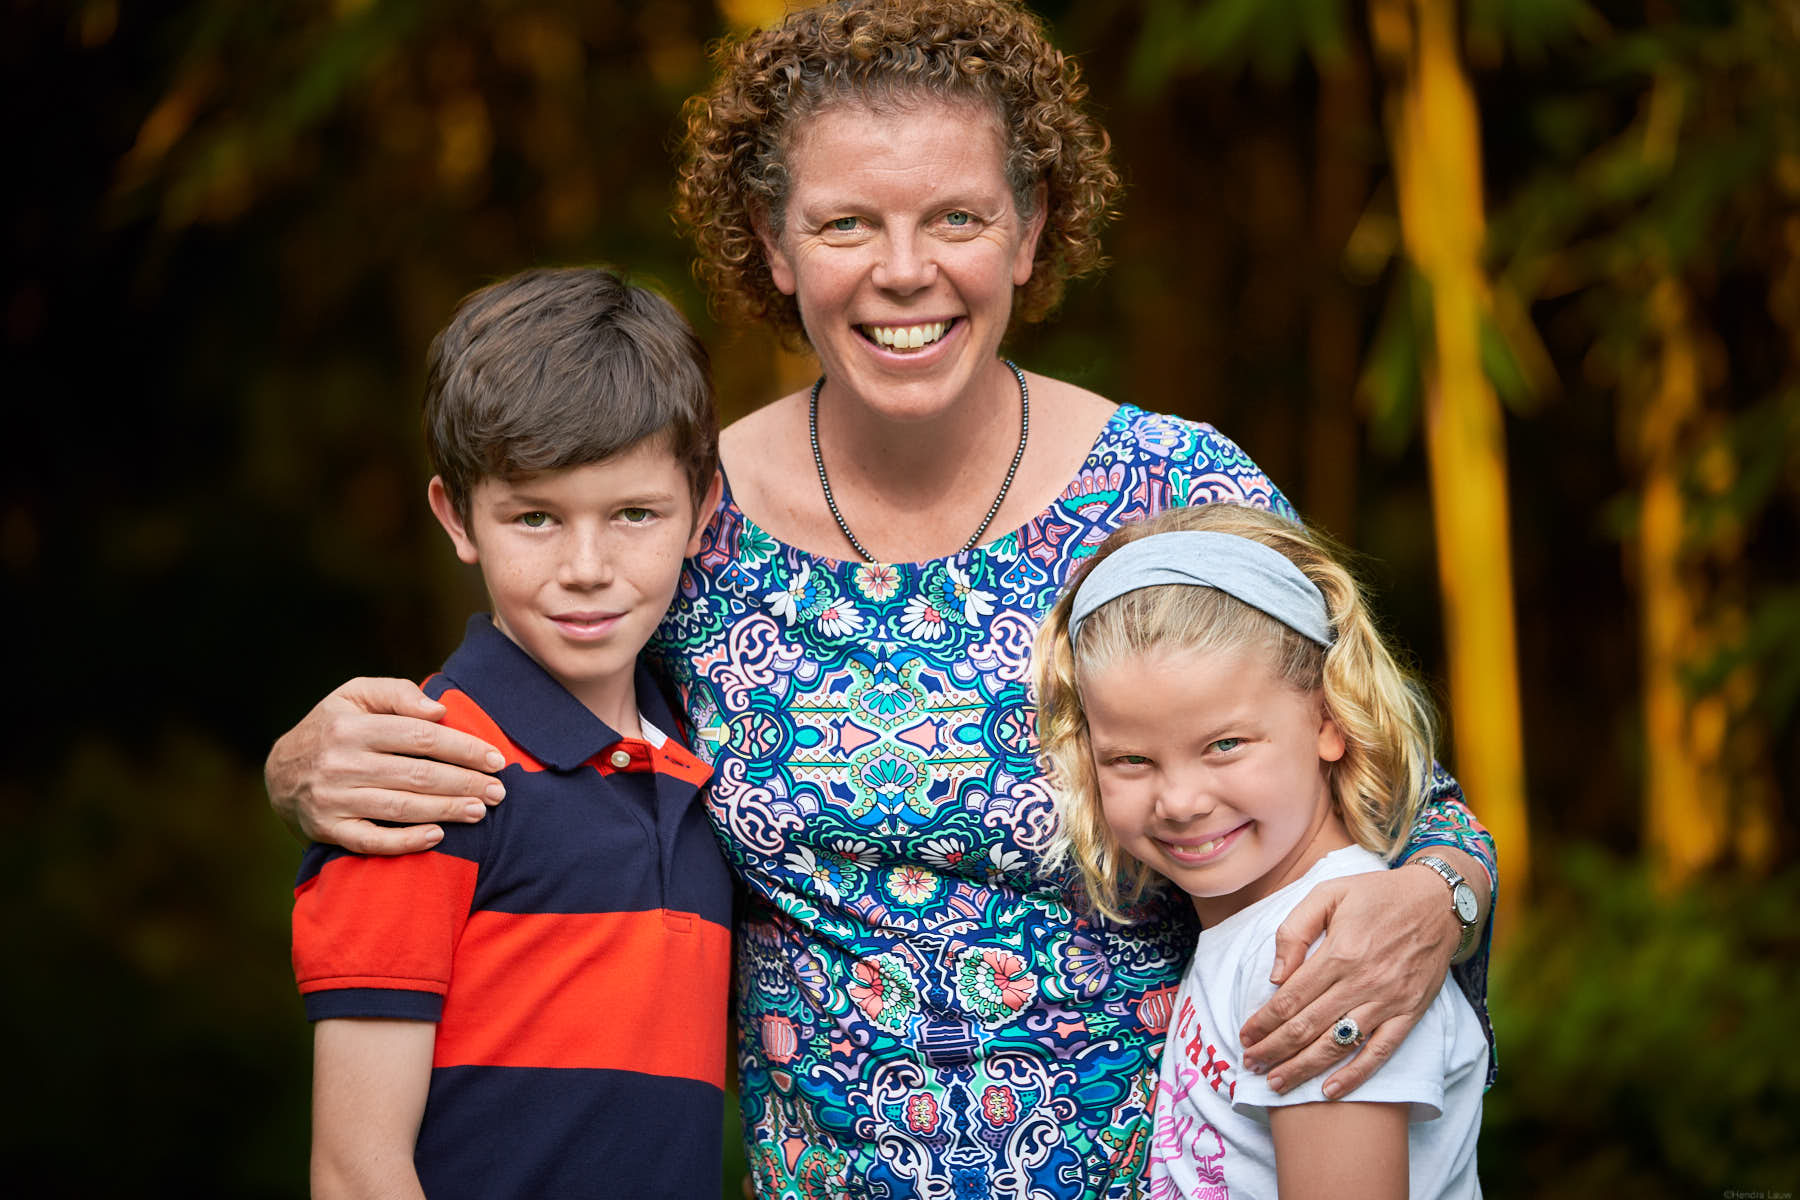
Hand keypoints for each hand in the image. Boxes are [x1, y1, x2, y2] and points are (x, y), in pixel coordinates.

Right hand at [265, 677, 506, 853]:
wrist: (280, 771)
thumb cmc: (333, 727)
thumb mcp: (355, 695)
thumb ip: (397, 693)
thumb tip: (438, 710)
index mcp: (352, 726)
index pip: (420, 737)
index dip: (463, 748)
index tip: (495, 759)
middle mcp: (341, 763)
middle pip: (417, 774)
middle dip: (464, 783)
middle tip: (498, 791)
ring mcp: (333, 799)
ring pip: (401, 808)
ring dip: (446, 810)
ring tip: (480, 810)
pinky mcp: (328, 830)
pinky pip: (372, 841)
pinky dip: (406, 842)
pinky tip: (438, 837)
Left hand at [1238, 864, 1456, 1098]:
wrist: (1439, 901)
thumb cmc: (1377, 895)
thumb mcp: (1328, 893)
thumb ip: (1295, 929)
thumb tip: (1276, 975)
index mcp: (1339, 952)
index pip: (1291, 998)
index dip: (1263, 1021)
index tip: (1245, 1036)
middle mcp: (1362, 981)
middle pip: (1307, 1027)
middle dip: (1274, 1050)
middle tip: (1250, 1064)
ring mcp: (1388, 1001)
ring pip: (1337, 1045)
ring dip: (1303, 1068)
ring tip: (1276, 1083)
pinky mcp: (1410, 1013)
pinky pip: (1380, 1052)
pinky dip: (1356, 1075)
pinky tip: (1330, 1091)